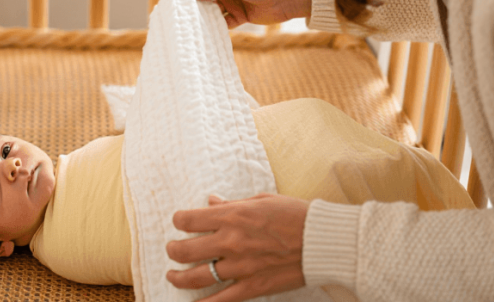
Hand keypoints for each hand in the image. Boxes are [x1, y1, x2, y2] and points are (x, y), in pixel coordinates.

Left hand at [165, 194, 309, 301]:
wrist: (321, 240)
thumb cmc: (294, 215)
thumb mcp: (261, 200)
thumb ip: (231, 204)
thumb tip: (210, 201)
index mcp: (232, 216)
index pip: (188, 220)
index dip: (178, 221)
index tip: (179, 222)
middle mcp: (231, 241)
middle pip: (185, 250)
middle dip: (173, 250)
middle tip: (172, 250)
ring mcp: (240, 267)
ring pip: (197, 276)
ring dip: (179, 277)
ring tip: (172, 275)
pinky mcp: (252, 286)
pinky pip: (221, 300)